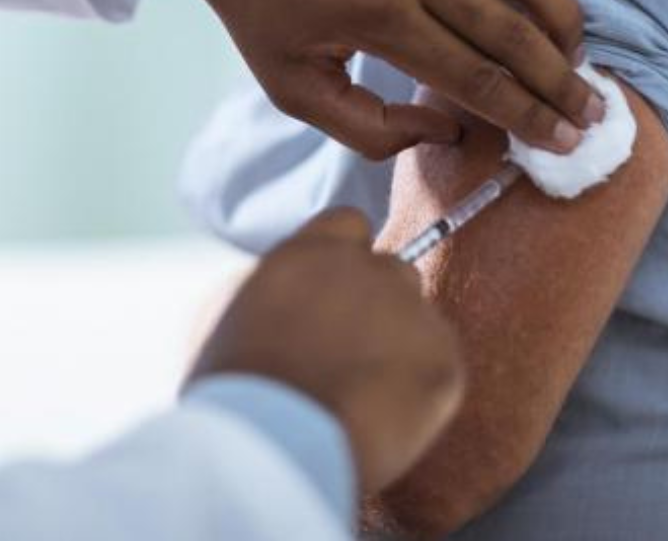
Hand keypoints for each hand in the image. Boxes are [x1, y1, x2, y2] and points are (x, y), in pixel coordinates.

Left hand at [114, 0, 600, 157]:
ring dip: (564, 20)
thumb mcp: (289, 84)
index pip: (475, 77)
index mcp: (376, 15)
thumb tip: (447, 133)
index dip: (527, 116)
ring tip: (578, 60)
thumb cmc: (257, 0)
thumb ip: (366, 126)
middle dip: (560, 81)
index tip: (564, 143)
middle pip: (513, 31)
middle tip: (592, 116)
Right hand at [186, 208, 463, 493]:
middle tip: (352, 353)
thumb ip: (264, 285)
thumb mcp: (223, 313)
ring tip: (366, 394)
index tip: (335, 295)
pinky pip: (441, 366)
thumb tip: (276, 288)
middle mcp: (367, 268)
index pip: (349, 224)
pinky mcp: (443, 361)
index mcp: (311, 251)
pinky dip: (421, 391)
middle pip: (393, 270)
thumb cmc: (233, 388)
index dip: (346, 258)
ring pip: (420, 319)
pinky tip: (384, 417)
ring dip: (402, 345)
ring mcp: (410, 311)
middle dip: (379, 304)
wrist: (271, 444)